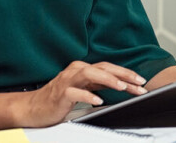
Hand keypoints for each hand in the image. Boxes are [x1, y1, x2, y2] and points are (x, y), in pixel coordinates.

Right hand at [14, 61, 146, 127]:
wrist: (33, 108)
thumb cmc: (60, 98)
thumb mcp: (85, 89)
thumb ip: (101, 85)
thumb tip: (125, 85)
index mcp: (84, 69)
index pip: (110, 68)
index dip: (127, 73)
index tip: (142, 81)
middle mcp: (77, 71)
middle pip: (104, 68)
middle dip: (124, 74)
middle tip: (139, 83)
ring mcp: (67, 81)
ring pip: (90, 74)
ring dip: (108, 79)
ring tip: (122, 87)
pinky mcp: (60, 93)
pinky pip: (75, 92)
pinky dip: (88, 96)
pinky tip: (99, 100)